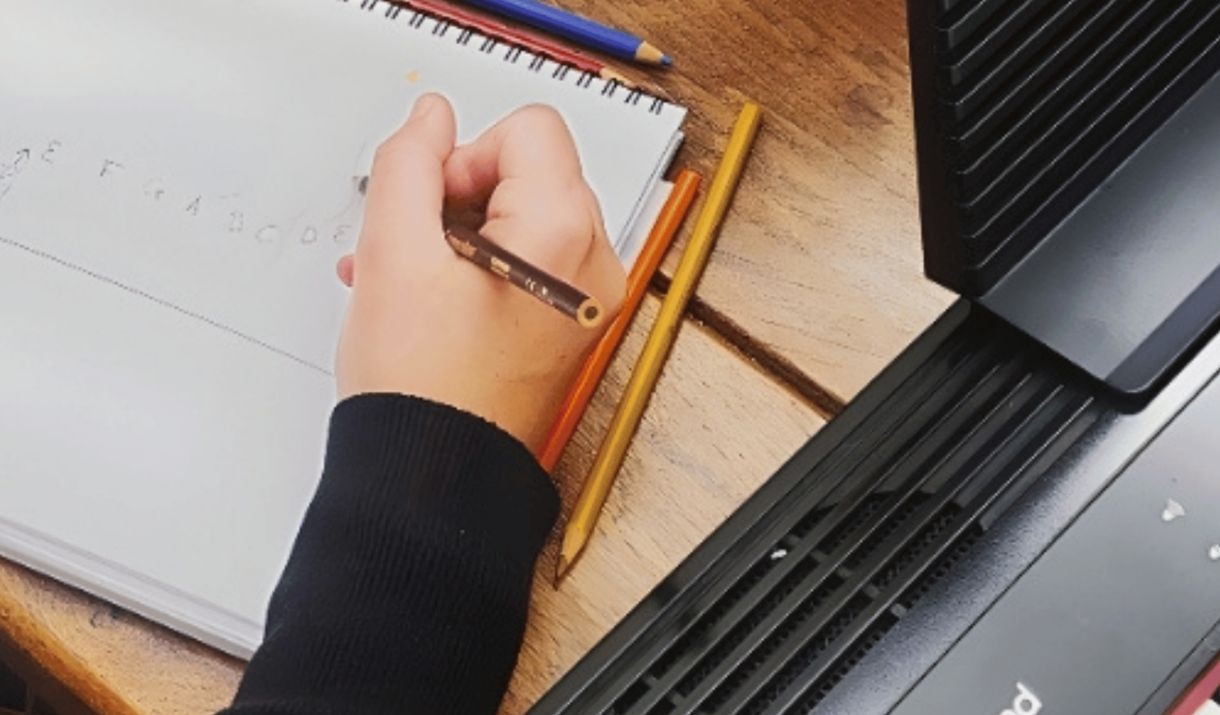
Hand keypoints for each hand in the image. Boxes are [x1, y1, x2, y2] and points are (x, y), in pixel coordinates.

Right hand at [335, 94, 625, 452]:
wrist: (434, 479)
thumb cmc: (423, 389)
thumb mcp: (394, 253)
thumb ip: (409, 163)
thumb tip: (431, 118)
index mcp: (565, 236)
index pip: (530, 130)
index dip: (466, 156)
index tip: (431, 205)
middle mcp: (594, 267)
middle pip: (531, 173)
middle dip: (460, 198)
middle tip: (413, 244)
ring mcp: (587, 302)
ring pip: (524, 220)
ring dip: (460, 233)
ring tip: (406, 274)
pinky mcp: (569, 327)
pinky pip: (529, 264)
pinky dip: (480, 265)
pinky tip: (426, 293)